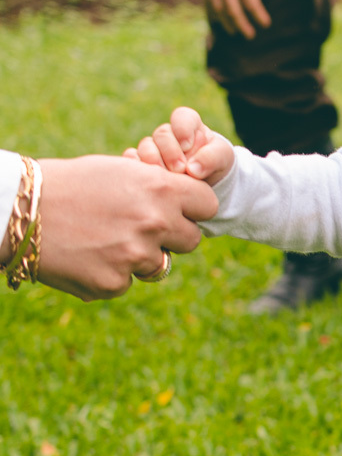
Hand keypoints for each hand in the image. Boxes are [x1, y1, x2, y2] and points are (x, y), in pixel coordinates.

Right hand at [34, 156, 217, 299]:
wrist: (19, 210)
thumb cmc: (72, 184)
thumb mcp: (122, 172)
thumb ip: (161, 189)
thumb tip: (188, 204)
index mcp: (162, 189)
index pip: (208, 205)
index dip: (194, 208)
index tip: (182, 211)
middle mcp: (156, 223)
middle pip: (191, 240)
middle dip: (173, 236)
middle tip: (142, 229)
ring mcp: (135, 256)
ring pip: (159, 264)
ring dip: (140, 257)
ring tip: (104, 239)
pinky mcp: (112, 283)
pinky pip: (126, 282)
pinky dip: (110, 273)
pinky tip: (86, 256)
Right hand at [126, 107, 234, 185]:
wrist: (206, 183)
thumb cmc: (215, 163)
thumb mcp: (222, 158)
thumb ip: (211, 158)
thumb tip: (193, 169)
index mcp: (189, 125)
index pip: (181, 117)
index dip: (182, 129)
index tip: (187, 146)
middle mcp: (169, 134)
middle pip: (162, 134)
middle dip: (171, 151)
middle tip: (180, 169)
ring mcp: (154, 148)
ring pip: (145, 146)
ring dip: (154, 161)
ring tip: (166, 176)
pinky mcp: (142, 163)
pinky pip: (131, 159)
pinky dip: (137, 167)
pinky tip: (145, 179)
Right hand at [200, 0, 285, 38]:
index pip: (252, 3)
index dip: (259, 15)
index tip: (266, 24)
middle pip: (235, 12)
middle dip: (243, 25)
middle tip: (250, 36)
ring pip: (219, 10)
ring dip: (226, 23)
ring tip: (233, 32)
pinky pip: (207, 2)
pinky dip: (211, 13)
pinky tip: (214, 21)